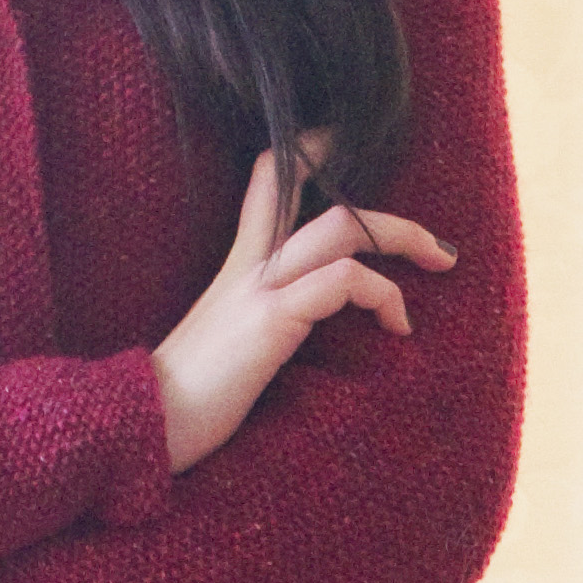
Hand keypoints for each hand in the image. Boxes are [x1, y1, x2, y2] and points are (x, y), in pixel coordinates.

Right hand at [152, 149, 453, 473]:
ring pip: (341, 228)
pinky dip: (384, 295)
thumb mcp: (229, 350)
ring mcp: (259, 289)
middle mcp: (248, 267)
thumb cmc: (184, 404)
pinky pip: (342, 281)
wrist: (143, 426)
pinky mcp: (271, 319)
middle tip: (439, 247)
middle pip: (322, 202)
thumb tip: (301, 339)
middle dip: (390, 216)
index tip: (357, 158)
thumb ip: (262, 329)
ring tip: (439, 266)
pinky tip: (398, 329)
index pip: (270, 183)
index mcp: (238, 269)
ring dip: (402, 238)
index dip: (311, 156)